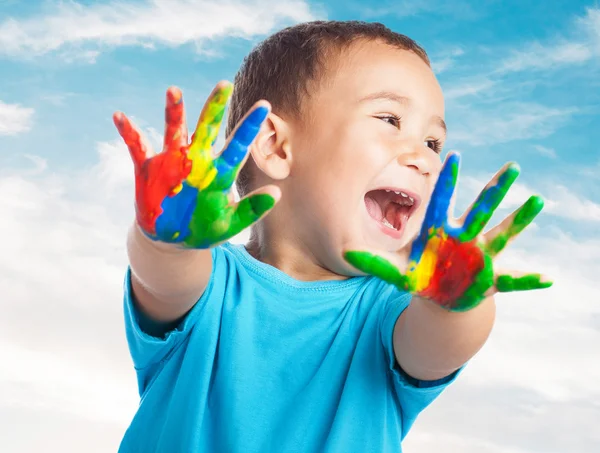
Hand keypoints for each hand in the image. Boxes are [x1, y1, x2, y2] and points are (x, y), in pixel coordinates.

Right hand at [113, 82, 278, 248]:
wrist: (171, 241)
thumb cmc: (203, 229)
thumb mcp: (229, 224)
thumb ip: (251, 210)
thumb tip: (276, 193)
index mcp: (218, 172)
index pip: (237, 146)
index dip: (249, 127)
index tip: (264, 105)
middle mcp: (197, 160)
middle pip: (207, 129)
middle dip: (214, 108)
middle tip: (225, 84)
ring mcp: (172, 162)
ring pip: (174, 131)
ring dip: (174, 112)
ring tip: (173, 91)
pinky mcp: (149, 169)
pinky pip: (138, 147)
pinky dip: (129, 132)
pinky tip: (120, 116)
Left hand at [344, 152, 551, 311]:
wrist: (441, 295)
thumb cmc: (421, 276)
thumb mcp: (397, 272)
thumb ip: (373, 263)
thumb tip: (345, 254)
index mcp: (440, 231)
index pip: (444, 201)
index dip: (449, 180)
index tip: (453, 154)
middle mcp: (463, 238)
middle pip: (481, 209)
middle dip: (495, 189)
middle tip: (514, 166)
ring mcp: (479, 255)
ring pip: (503, 233)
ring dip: (521, 219)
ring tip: (539, 201)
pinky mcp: (490, 278)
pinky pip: (512, 280)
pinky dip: (528, 280)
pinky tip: (548, 279)